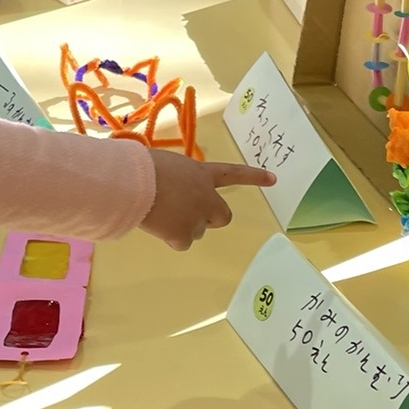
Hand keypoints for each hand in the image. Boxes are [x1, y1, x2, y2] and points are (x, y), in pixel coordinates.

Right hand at [138, 150, 275, 249]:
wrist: (134, 183)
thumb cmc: (144, 168)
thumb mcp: (166, 165)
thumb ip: (177, 178)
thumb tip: (167, 192)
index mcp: (201, 174)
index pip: (233, 173)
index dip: (253, 177)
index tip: (274, 179)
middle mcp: (206, 196)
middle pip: (223, 216)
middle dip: (211, 218)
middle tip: (188, 216)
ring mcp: (197, 218)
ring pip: (197, 231)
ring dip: (183, 227)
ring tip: (161, 214)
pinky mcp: (184, 236)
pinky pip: (181, 243)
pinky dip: (171, 238)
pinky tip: (157, 226)